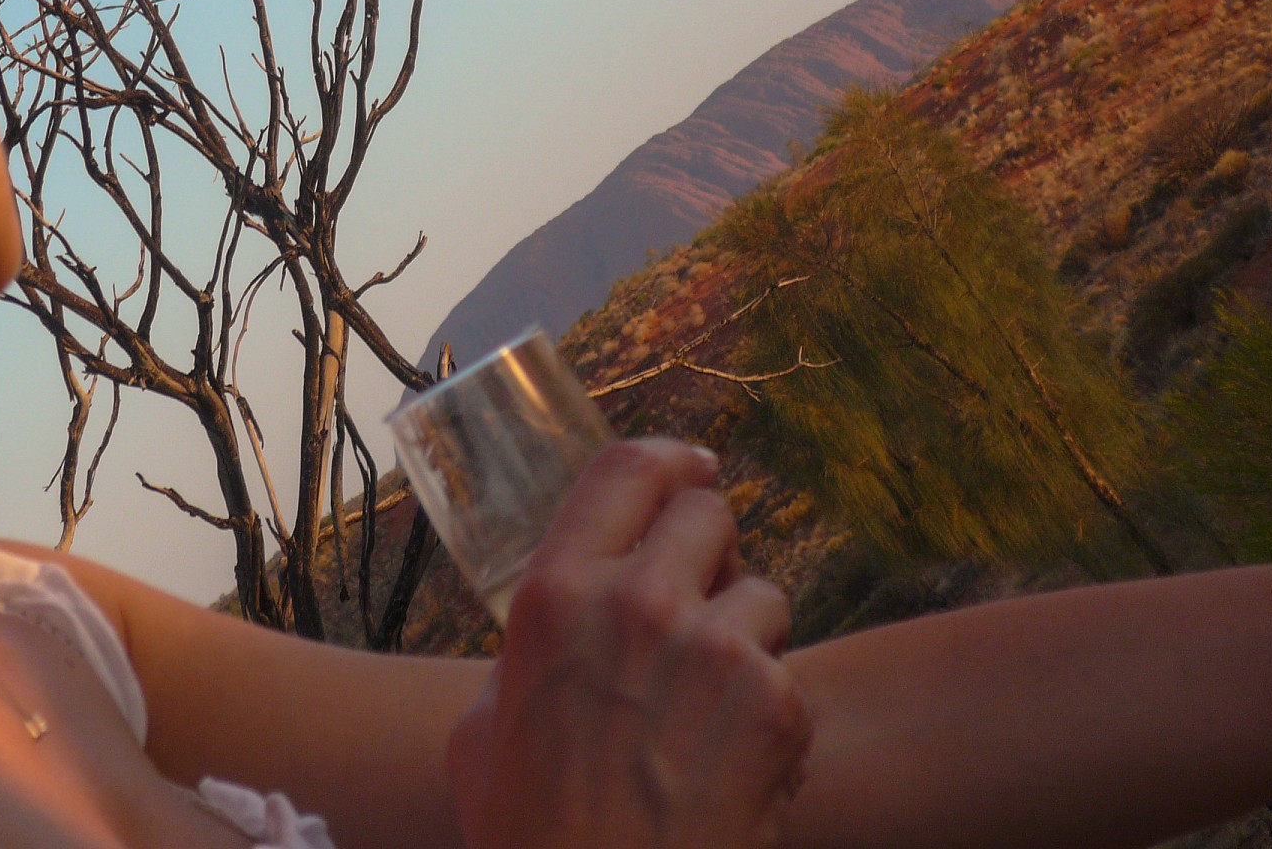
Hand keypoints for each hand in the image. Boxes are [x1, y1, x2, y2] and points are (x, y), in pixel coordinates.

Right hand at [447, 439, 810, 848]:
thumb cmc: (530, 837)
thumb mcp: (482, 735)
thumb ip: (525, 656)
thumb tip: (563, 624)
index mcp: (556, 594)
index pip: (627, 468)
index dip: (669, 460)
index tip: (692, 468)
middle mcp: (638, 602)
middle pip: (708, 514)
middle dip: (709, 554)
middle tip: (698, 607)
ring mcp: (715, 649)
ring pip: (762, 594)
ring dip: (745, 638)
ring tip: (709, 711)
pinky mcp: (777, 704)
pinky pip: (790, 674)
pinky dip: (772, 716)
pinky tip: (733, 768)